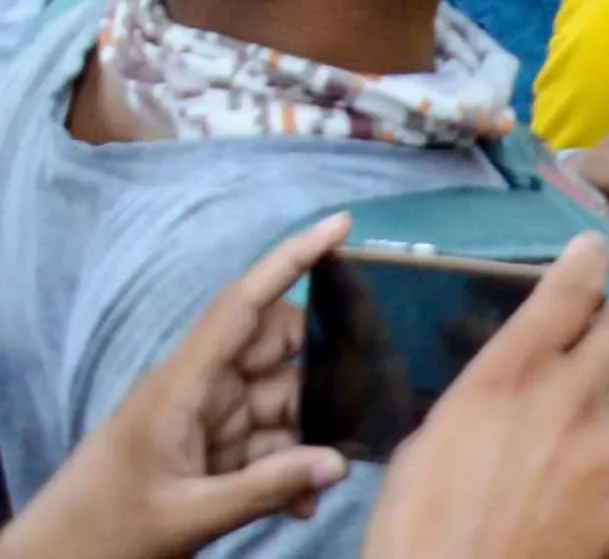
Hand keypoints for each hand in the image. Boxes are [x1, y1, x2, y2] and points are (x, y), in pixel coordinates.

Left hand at [0, 214, 350, 558]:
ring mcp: (204, 422)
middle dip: (321, 377)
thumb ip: (266, 488)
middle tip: (360, 409)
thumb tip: (340, 462)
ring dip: (306, 441)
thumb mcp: (187, 516)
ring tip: (316, 487)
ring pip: (281, 405)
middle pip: (275, 354)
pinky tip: (299, 505)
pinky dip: (288, 470)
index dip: (289, 261)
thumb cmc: (105, 532)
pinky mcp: (208, 453)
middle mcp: (198, 392)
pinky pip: (266, 446)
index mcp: (181, 387)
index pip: (242, 307)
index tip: (340, 225)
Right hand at [356, 234, 608, 558]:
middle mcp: (568, 398)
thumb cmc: (415, 529)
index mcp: (507, 377)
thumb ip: (479, 407)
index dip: (586, 264)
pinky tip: (573, 515)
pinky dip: (605, 489)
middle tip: (608, 338)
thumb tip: (502, 399)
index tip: (596, 249)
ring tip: (574, 458)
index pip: (565, 294)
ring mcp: (607, 449)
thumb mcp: (427, 449)